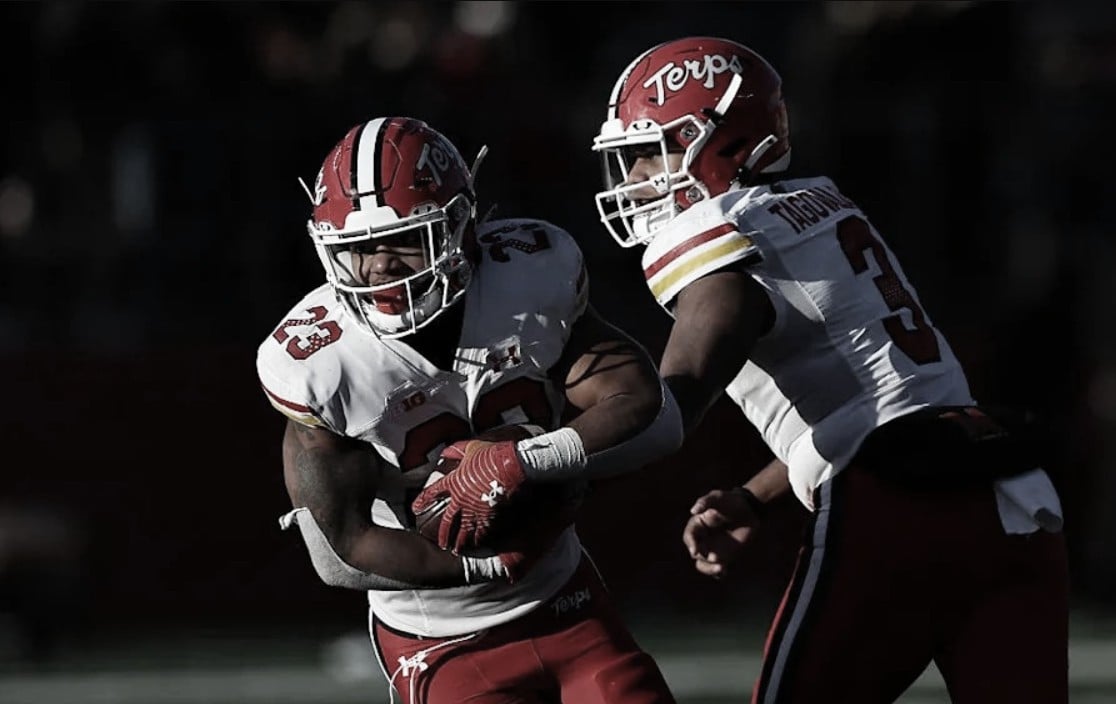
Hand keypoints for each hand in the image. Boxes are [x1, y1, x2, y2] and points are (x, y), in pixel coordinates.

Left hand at [411, 439, 527, 551]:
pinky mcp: (491, 514)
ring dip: (461, 542)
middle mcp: (462, 499)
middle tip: (442, 544)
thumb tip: (445, 452)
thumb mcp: (470, 447)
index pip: (433, 493)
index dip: (423, 501)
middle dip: (444, 535)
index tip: (415, 508)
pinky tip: (478, 544)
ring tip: (458, 550)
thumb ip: (456, 450)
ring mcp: (476, 509)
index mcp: (454, 483)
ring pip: (465, 530)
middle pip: (449, 521)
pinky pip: (483, 530)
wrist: (510, 464)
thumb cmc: (490, 455)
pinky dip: (480, 538)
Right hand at [682, 487, 761, 578]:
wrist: (748, 510)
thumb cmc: (731, 501)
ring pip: (704, 564)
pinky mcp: (724, 557)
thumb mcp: (718, 497)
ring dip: (709, 569)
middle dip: (703, 557)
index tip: (695, 550)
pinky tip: (725, 573)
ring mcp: (713, 549)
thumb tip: (693, 510)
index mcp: (697, 525)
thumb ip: (705, 501)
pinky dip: (718, 574)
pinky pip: (717, 569)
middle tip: (715, 559)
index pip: (689, 536)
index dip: (690, 543)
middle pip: (695, 553)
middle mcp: (702, 539)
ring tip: (722, 569)